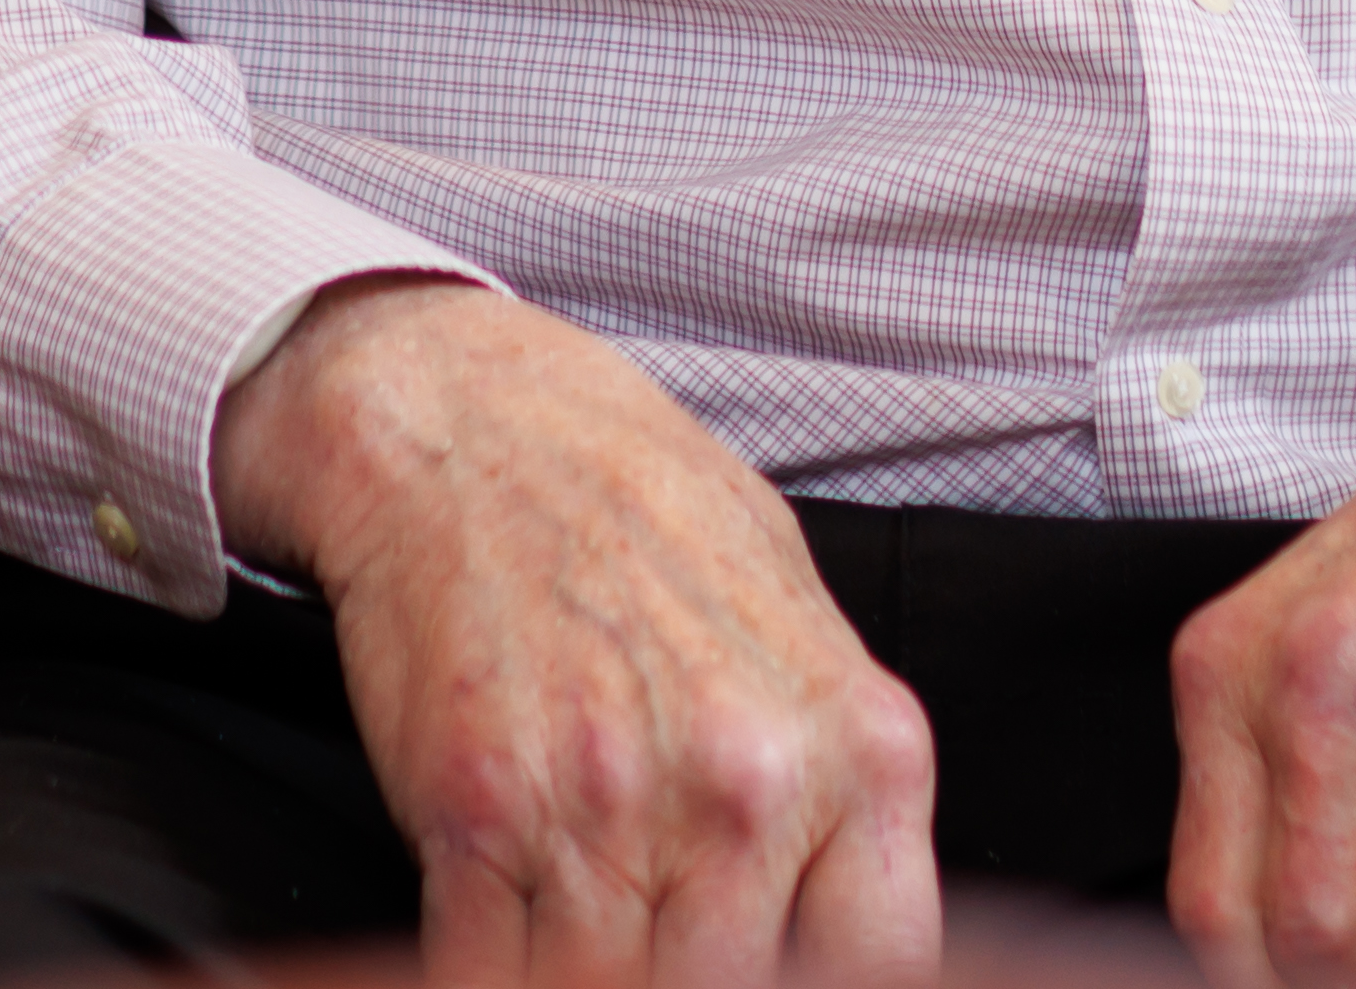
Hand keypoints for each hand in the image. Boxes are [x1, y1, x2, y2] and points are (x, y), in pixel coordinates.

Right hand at [222, 281, 947, 988]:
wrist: (470, 424)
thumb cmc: (637, 509)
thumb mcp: (801, 624)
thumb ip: (837, 779)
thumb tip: (844, 918)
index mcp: (856, 744)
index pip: (885, 963)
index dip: (828, 988)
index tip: (780, 969)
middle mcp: (748, 787)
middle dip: (696, 976)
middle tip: (666, 939)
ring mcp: (612, 808)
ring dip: (599, 975)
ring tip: (596, 933)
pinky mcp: (482, 816)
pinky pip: (493, 970)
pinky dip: (499, 967)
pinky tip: (515, 936)